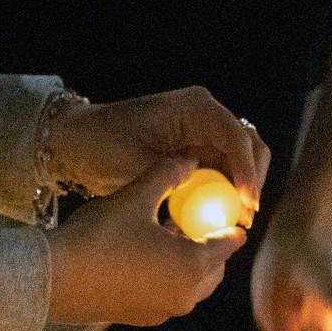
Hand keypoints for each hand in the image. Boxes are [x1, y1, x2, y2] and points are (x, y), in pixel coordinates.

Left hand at [47, 87, 270, 209]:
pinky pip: (223, 172)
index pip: (236, 137)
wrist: (78, 141)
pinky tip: (218, 218)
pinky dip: (225, 194)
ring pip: (241, 161)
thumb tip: (211, 202)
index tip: (246, 204)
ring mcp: (204, 133)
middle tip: (244, 219)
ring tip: (234, 222)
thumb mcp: (136, 166)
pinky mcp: (198, 151)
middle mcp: (206, 115)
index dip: (246, 172)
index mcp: (195, 107)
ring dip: (242, 190)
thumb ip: (175, 180)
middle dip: (252, 181)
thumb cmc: (102, 146)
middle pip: (249, 146)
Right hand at [47, 160, 247, 326]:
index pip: (229, 242)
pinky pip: (170, 294)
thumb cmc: (99, 236)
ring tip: (169, 234)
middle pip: (216, 267)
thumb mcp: (137, 196)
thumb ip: (169, 175)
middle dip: (210, 244)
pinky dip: (169, 276)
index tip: (222, 207)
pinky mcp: (144, 318)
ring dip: (189, 261)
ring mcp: (165, 311)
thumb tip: (191, 162)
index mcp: (194, 265)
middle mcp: (187, 295)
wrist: (54, 279)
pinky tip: (146, 255)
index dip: (229, 222)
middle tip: (197, 220)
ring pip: (193, 284)